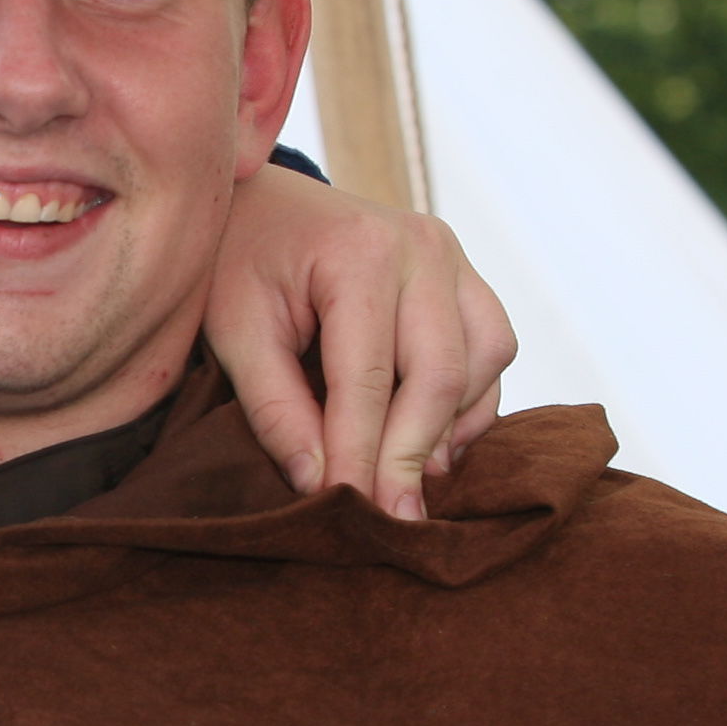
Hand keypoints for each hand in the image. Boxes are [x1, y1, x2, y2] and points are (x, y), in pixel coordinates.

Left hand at [206, 164, 515, 519]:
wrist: (264, 204)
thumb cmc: (239, 267)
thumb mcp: (234, 334)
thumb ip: (274, 409)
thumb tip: (320, 486)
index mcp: (358, 253)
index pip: (368, 379)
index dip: (361, 455)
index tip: (352, 514)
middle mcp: (422, 247)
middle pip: (438, 375)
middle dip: (412, 455)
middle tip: (392, 521)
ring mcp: (454, 256)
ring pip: (482, 363)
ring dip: (447, 428)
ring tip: (405, 478)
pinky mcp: (467, 276)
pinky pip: (492, 350)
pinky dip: (469, 402)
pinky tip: (430, 441)